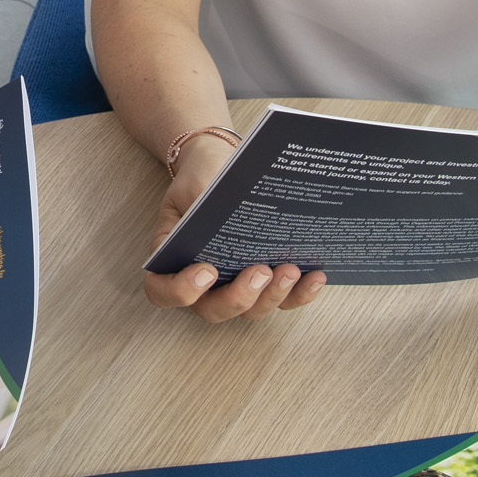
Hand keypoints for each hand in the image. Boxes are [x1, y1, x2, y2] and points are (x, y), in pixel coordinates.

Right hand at [140, 134, 324, 320]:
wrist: (222, 165)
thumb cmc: (204, 177)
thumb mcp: (195, 184)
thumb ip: (203, 206)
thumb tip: (228, 221)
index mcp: (172, 259)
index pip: (162, 291)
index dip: (180, 292)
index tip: (207, 270)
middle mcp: (202, 282)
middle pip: (212, 309)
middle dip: (238, 298)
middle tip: (260, 271)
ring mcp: (235, 285)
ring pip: (249, 311)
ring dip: (272, 297)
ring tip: (289, 270)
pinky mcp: (265, 283)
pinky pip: (281, 301)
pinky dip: (298, 294)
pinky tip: (315, 276)